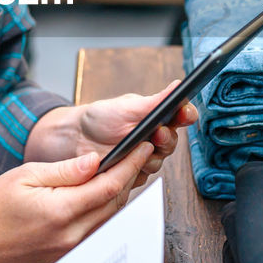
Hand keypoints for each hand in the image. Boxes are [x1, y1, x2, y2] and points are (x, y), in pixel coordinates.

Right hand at [0, 139, 154, 262]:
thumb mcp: (26, 175)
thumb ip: (65, 170)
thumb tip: (96, 160)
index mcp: (61, 211)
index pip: (109, 186)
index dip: (130, 165)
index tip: (143, 147)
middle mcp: (71, 234)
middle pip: (116, 203)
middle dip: (131, 177)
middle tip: (138, 154)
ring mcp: (72, 249)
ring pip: (111, 218)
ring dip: (121, 194)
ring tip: (124, 170)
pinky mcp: (70, 255)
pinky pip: (99, 230)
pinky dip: (108, 210)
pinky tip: (105, 194)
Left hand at [74, 81, 196, 185]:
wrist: (76, 138)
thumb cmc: (101, 118)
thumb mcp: (127, 107)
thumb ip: (154, 101)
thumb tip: (178, 85)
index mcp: (157, 117)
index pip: (181, 116)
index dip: (187, 114)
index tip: (185, 113)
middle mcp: (155, 138)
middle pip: (172, 142)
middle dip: (166, 138)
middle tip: (158, 133)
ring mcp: (144, 158)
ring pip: (158, 163)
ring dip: (147, 157)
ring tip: (133, 150)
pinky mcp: (133, 174)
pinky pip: (140, 177)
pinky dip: (131, 171)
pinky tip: (121, 164)